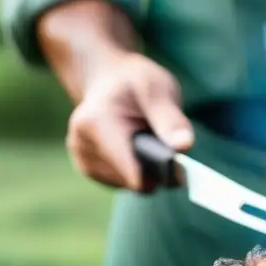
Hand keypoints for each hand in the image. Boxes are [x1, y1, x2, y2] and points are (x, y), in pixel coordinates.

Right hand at [66, 51, 193, 189]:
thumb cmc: (135, 82)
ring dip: (146, 170)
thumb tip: (183, 146)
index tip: (181, 170)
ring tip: (147, 141)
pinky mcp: (89, 170)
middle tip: (164, 142)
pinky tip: (137, 150)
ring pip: (130, 185)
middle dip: (155, 169)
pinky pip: (125, 183)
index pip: (130, 170)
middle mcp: (81, 144)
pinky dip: (137, 172)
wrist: (108, 80)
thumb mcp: (157, 88)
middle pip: (132, 180)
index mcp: (95, 123)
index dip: (161, 173)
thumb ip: (169, 118)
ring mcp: (83, 159)